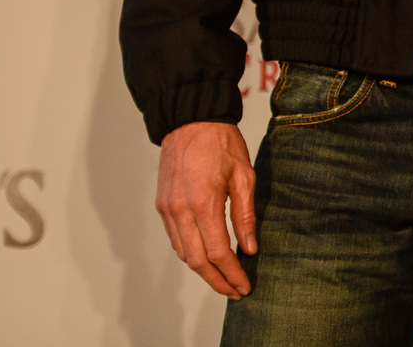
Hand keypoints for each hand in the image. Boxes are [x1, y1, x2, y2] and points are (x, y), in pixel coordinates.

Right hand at [156, 121, 256, 297]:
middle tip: (235, 291)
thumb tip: (250, 248)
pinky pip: (175, 239)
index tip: (244, 286)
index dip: (231, 273)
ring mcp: (167, 210)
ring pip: (184, 253)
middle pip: (197, 261)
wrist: (190, 120)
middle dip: (217, 280)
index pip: (218, 252)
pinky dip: (191, 253)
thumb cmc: (221, 144)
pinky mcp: (162, 206)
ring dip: (203, 271)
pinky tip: (207, 257)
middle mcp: (180, 211)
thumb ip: (245, 215)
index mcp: (203, 203)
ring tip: (224, 279)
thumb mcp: (244, 175)